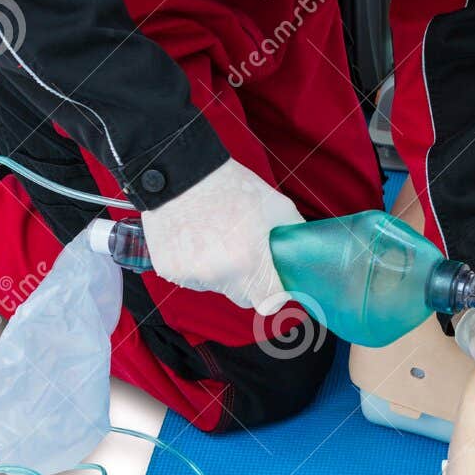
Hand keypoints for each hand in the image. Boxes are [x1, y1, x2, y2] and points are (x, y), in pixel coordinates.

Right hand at [141, 157, 303, 315]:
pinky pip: (192, 277)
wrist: (182, 172)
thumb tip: (305, 253)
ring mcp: (191, 274)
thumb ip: (295, 234)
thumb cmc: (230, 186)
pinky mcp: (168, 270)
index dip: (275, 291)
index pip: (270, 303)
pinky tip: (195, 237)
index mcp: (249, 262)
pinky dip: (195, 264)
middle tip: (245, 251)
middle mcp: (219, 275)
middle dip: (249, 281)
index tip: (274, 280)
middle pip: (243, 297)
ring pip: (216, 286)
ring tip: (216, 236)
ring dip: (220, 271)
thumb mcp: (276, 205)